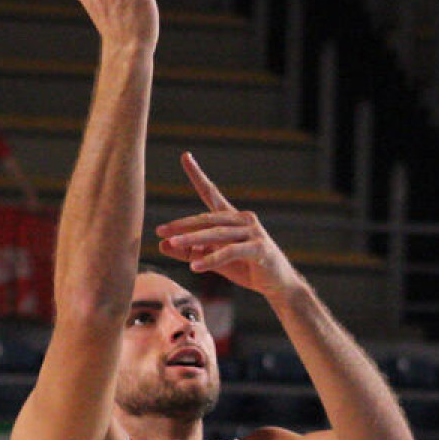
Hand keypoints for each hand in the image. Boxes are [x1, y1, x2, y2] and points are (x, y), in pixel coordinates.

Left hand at [157, 152, 303, 299]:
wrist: (278, 284)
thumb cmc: (245, 268)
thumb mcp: (213, 260)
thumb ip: (189, 252)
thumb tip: (162, 245)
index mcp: (231, 218)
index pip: (211, 193)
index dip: (197, 175)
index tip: (185, 156)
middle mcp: (243, 220)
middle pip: (207, 218)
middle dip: (182, 225)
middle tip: (160, 231)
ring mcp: (253, 232)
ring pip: (216, 234)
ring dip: (192, 239)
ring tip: (172, 244)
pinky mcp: (259, 248)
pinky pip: (231, 252)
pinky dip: (212, 259)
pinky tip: (195, 267)